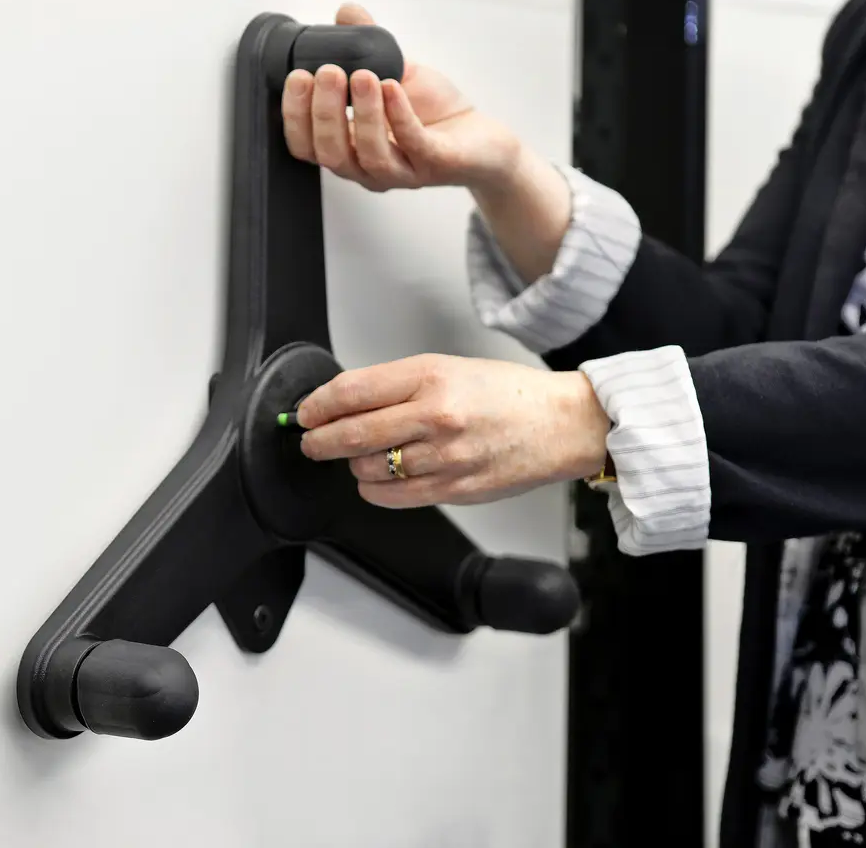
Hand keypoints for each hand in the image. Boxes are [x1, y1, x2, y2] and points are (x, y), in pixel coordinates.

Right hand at [281, 2, 522, 192]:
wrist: (480, 138)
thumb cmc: (432, 113)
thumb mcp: (393, 73)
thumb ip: (366, 47)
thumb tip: (345, 13)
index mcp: (348, 149)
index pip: (306, 146)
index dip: (295, 116)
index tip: (297, 77)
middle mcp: (367, 168)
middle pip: (332, 153)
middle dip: (324, 112)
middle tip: (328, 72)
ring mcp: (401, 171)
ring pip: (370, 154)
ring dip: (363, 113)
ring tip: (362, 75)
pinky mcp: (435, 165)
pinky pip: (414, 144)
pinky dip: (400, 115)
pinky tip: (392, 87)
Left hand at [295, 354, 609, 507]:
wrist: (560, 425)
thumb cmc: (505, 394)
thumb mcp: (447, 368)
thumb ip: (396, 385)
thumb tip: (342, 402)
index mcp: (431, 376)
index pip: (352, 392)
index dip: (318, 405)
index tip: (306, 413)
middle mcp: (436, 416)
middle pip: (351, 434)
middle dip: (319, 440)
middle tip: (310, 441)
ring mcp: (444, 457)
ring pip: (368, 468)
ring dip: (352, 464)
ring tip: (358, 456)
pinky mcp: (453, 489)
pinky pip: (392, 496)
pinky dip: (373, 489)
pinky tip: (375, 478)